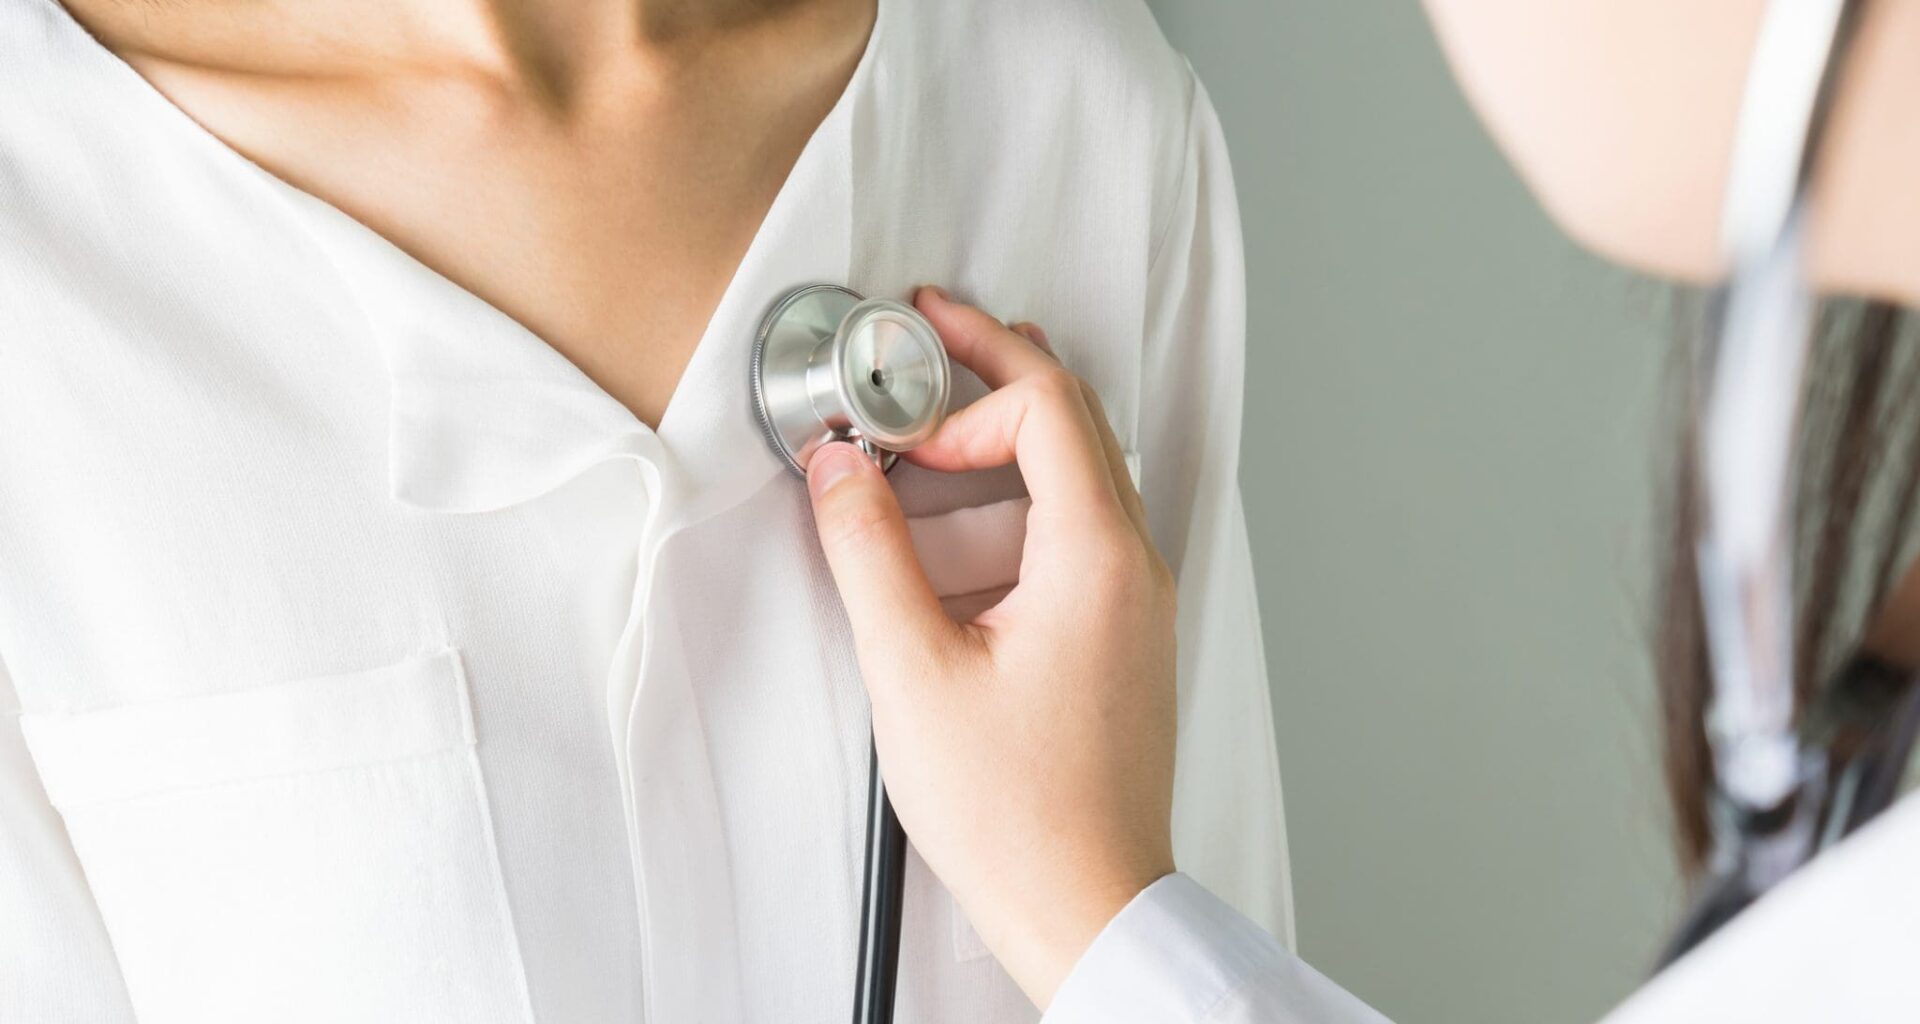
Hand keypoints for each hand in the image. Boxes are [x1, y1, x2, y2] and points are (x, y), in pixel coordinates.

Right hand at [804, 286, 1177, 1006]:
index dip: (972, 370)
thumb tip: (838, 467)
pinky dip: (1019, 504)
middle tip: (930, 344)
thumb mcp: (912, 671)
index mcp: (1097, 558)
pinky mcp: (1120, 640)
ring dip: (1006, 440)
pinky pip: (1078, 534)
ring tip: (933, 434)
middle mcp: (1134, 568)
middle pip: (1075, 423)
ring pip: (1081, 477)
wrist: (1086, 904)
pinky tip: (959, 538)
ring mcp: (1136, 605)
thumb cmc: (1018, 813)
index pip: (1047, 405)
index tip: (910, 367)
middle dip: (996, 373)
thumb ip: (867, 551)